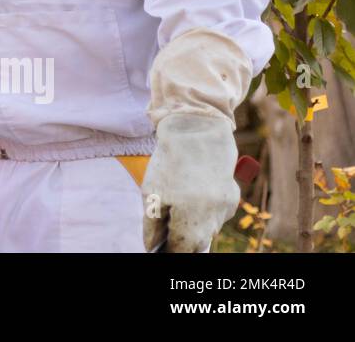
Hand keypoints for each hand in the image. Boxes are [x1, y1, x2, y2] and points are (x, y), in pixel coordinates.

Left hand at [141, 112, 240, 252]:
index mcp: (190, 222)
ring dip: (194, 223)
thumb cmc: (170, 163)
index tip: (160, 248)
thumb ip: (152, 225)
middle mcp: (212, 221)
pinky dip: (204, 208)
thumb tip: (152, 247)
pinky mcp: (232, 199)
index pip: (180, 251)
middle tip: (168, 226)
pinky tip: (195, 190)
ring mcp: (226, 210)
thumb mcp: (152, 193)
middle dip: (182, 240)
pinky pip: (216, 213)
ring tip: (180, 198)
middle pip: (197, 245)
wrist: (197, 131)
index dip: (169, 251)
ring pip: (207, 229)